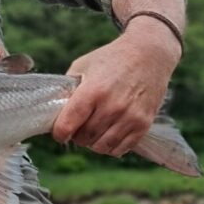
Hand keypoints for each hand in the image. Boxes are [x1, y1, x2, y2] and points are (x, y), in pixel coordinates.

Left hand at [51, 18, 180, 156]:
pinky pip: (121, 149)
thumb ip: (68, 89)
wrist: (149, 54)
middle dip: (76, 136)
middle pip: (84, 138)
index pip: (68, 125)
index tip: (59, 132)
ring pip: (102, 147)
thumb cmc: (111, 59)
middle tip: (77, 127)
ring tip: (92, 130)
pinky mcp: (144, 124)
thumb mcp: (82, 66)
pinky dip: (110, 146)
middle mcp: (112, 106)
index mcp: (93, 91)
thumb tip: (55, 112)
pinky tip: (107, 134)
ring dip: (93, 143)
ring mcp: (130, 117)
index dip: (59, 133)